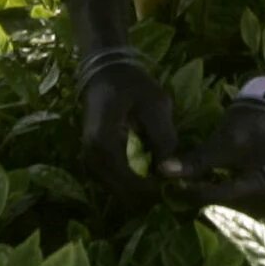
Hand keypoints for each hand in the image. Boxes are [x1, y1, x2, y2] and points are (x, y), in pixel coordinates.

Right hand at [79, 59, 177, 207]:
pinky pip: (112, 180)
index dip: (153, 189)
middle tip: (171, 186)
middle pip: (121, 191)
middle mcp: (92, 156)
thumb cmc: (131, 83)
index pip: (130, 182)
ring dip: (138, 189)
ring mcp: (89, 158)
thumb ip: (164, 136)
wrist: (105, 71)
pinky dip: (130, 181)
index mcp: (104, 142)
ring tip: (162, 181)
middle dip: (147, 193)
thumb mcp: (155, 103)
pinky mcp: (93, 157)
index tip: (175, 186)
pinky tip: (148, 173)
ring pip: (116, 189)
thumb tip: (170, 168)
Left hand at [159, 100, 264, 213]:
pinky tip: (199, 195)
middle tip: (175, 192)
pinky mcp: (253, 209)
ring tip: (184, 194)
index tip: (173, 185)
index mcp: (263, 183)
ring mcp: (261, 209)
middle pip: (224, 210)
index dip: (195, 191)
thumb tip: (163, 170)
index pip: (222, 195)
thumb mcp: (223, 141)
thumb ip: (196, 160)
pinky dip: (213, 204)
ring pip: (224, 215)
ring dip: (203, 206)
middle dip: (198, 202)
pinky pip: (229, 212)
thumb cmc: (248, 128)